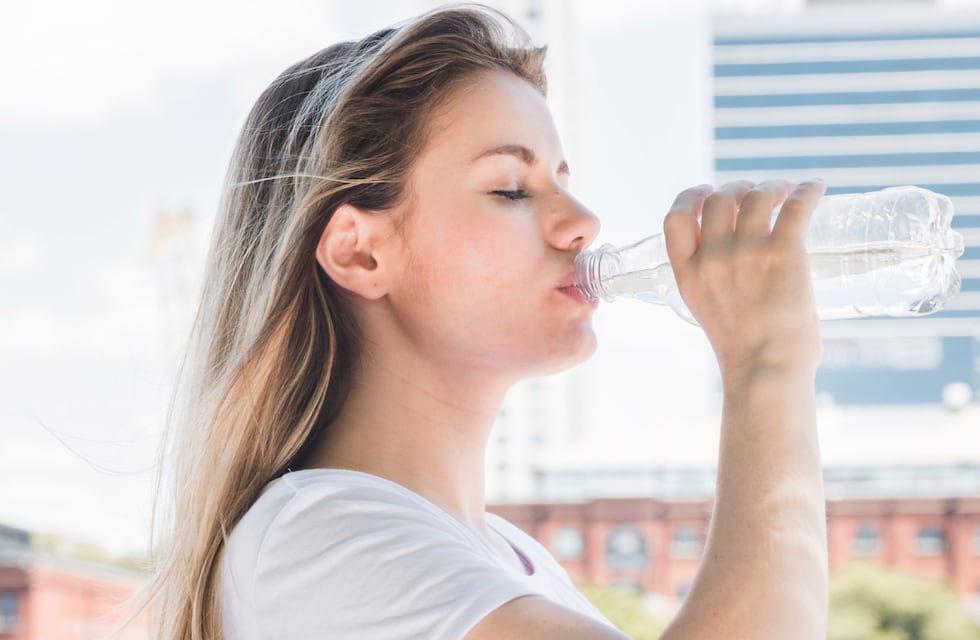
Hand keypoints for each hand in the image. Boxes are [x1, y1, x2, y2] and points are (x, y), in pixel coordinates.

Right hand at [663, 180, 825, 379]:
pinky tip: (816, 187)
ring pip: (756, 196)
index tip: (705, 192)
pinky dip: (808, 191)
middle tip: (755, 193)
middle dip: (737, 188)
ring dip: (771, 187)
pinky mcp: (783, 252)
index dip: (690, 197)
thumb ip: (716, 282)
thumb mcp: (708, 311)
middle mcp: (712, 257)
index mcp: (688, 274)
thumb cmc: (745, 352)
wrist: (766, 369)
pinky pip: (797, 206)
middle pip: (719, 199)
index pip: (676, 219)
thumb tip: (747, 268)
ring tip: (785, 192)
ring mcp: (746, 252)